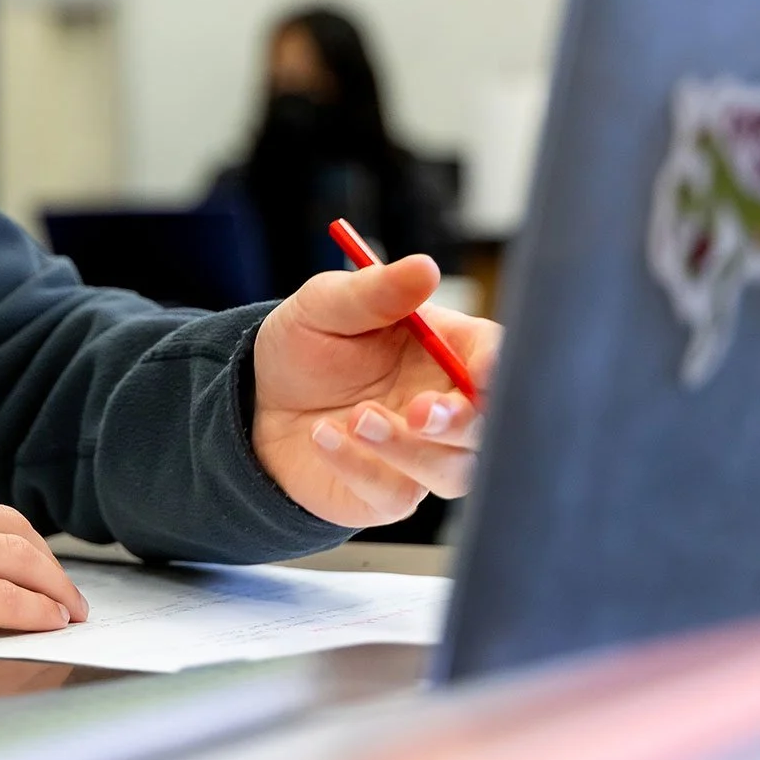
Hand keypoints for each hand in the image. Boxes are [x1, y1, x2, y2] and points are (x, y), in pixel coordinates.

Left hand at [252, 255, 501, 528]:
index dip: (501, 372)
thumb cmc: (307, 347)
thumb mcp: (326, 305)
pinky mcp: (391, 492)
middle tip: (420, 412)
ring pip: (453, 471)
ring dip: (408, 449)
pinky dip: (360, 467)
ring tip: (356, 418)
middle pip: (490, 428)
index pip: (499, 363)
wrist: (258, 401)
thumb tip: (424, 267)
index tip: (483, 374)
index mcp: (448, 352)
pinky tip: (323, 436)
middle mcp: (447, 407)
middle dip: (461, 423)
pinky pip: (395, 493)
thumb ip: (375, 291)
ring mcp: (425, 455)